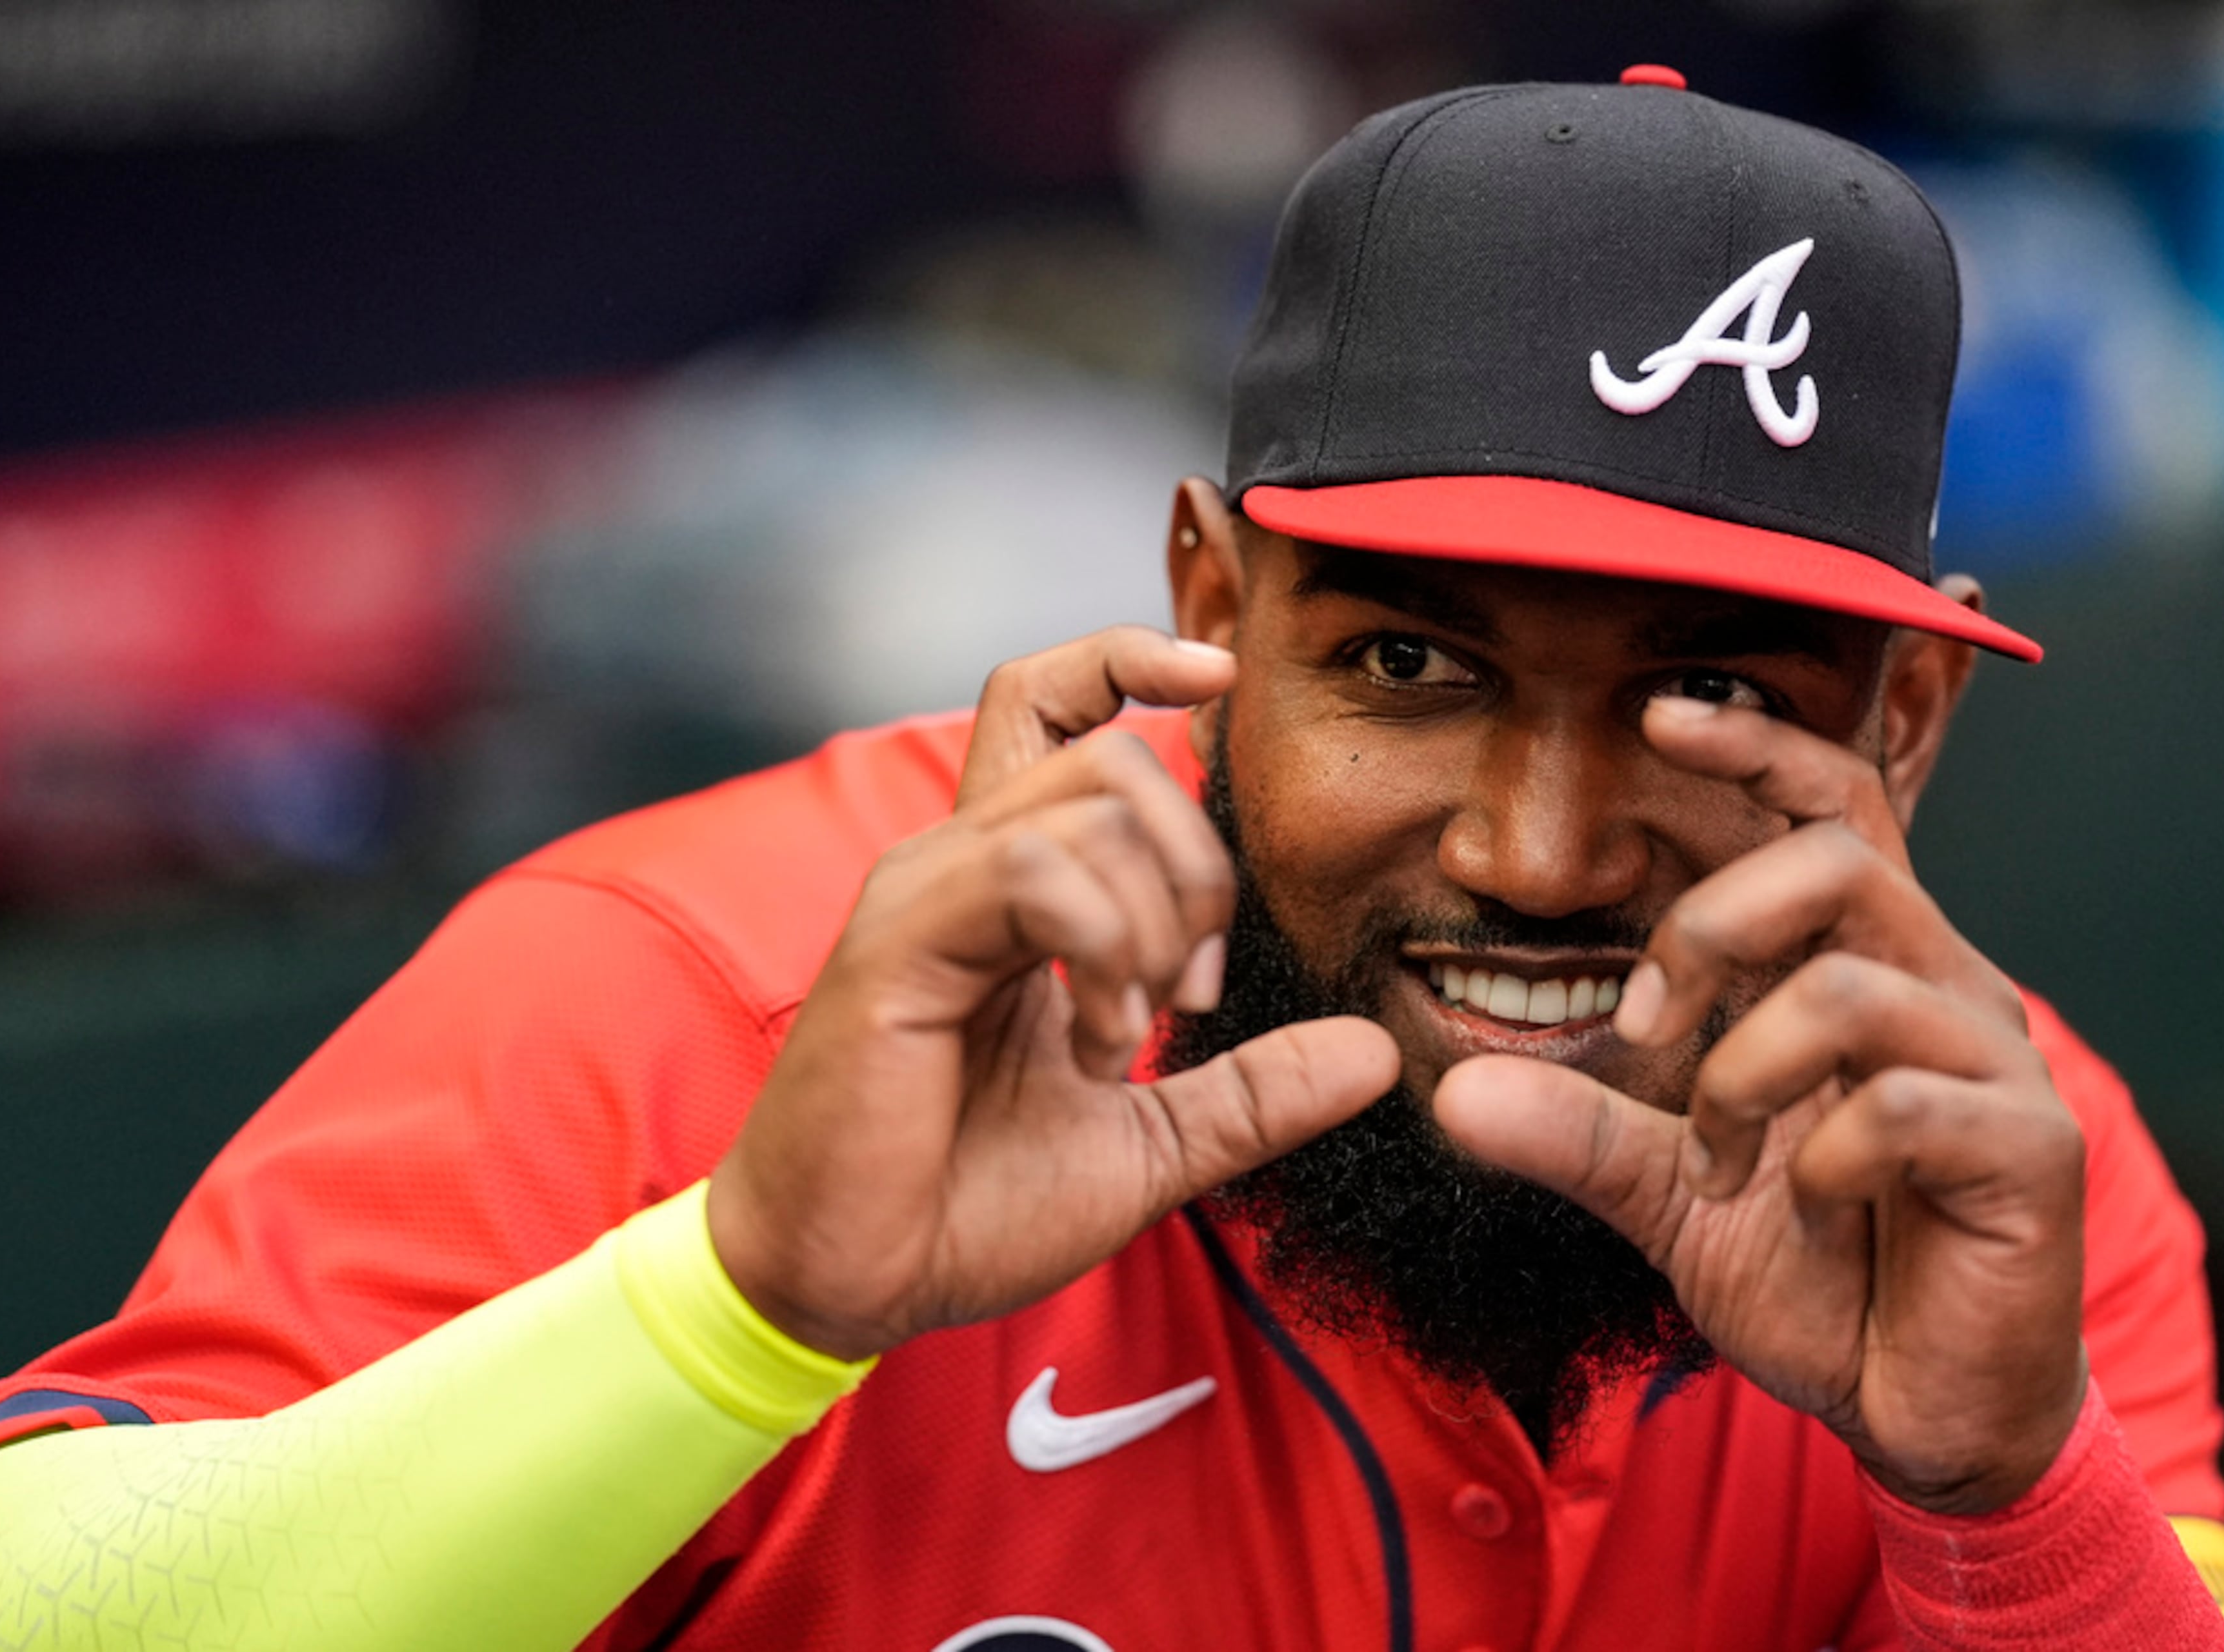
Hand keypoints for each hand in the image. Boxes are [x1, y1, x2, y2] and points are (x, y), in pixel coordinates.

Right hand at [707, 626, 1398, 1360]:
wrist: (848, 1282)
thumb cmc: (966, 1207)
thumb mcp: (1148, 1146)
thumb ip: (1253, 1093)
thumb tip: (1375, 1056)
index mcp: (1008, 888)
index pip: (1053, 705)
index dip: (1130, 658)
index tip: (1217, 679)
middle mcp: (959, 865)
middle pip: (1111, 752)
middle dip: (1198, 865)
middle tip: (1190, 994)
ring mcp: (924, 894)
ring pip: (1090, 805)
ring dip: (1156, 922)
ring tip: (1132, 1032)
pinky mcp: (899, 941)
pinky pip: (1037, 874)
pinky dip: (1103, 953)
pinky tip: (1095, 1051)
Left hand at [1434, 696, 2085, 1514]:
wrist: (1921, 1405)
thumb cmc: (1819, 1273)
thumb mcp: (1671, 1192)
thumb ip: (1577, 1134)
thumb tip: (1452, 1096)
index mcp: (1868, 966)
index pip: (1834, 805)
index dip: (1760, 744)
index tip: (1661, 715)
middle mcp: (1944, 987)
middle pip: (1834, 862)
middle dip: (1707, 932)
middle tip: (1643, 1033)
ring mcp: (1997, 1063)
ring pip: (1845, 990)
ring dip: (1741, 1079)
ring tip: (1718, 1165)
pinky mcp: (2031, 1148)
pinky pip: (1902, 1110)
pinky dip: (1822, 1163)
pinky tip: (1814, 1212)